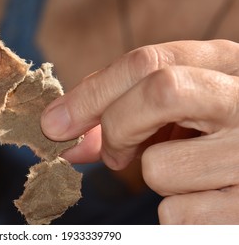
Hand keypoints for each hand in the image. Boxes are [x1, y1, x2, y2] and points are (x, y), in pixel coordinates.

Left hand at [41, 40, 238, 223]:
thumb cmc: (214, 131)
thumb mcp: (178, 107)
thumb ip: (121, 110)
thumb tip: (66, 135)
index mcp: (226, 64)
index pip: (147, 62)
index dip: (91, 94)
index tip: (54, 124)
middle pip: (159, 91)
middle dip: (117, 126)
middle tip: (116, 152)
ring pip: (161, 166)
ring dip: (154, 175)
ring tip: (184, 172)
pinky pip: (177, 214)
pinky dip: (175, 210)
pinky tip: (205, 196)